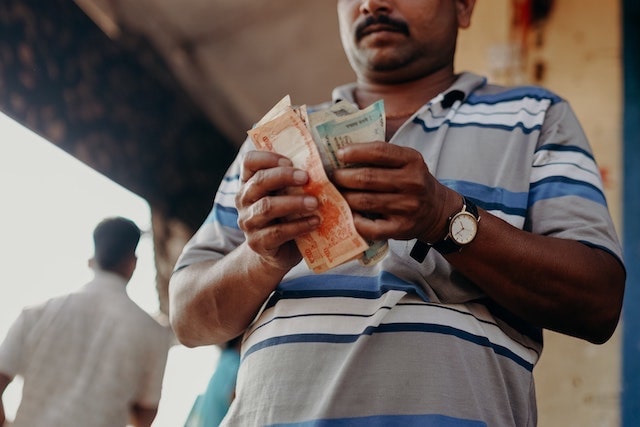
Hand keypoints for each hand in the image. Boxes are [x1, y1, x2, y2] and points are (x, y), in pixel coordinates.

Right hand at [235, 150, 319, 269]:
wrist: (278, 252)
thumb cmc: (287, 216)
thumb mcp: (286, 195)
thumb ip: (294, 180)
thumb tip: (321, 163)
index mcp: (249, 182)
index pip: (249, 161)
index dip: (268, 157)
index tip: (290, 161)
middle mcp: (244, 200)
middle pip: (259, 181)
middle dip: (284, 176)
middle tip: (307, 177)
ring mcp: (248, 222)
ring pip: (267, 207)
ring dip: (294, 202)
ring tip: (315, 202)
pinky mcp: (258, 242)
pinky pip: (278, 232)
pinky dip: (299, 226)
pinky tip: (315, 222)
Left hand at [332, 141, 456, 242]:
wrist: (437, 211)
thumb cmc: (413, 182)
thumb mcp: (407, 162)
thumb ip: (383, 156)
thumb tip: (343, 152)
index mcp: (412, 161)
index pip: (379, 151)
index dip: (355, 152)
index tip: (339, 154)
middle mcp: (412, 183)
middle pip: (367, 178)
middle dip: (342, 177)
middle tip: (331, 177)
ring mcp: (407, 207)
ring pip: (364, 201)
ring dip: (344, 197)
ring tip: (335, 193)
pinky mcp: (401, 228)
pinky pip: (369, 226)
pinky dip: (354, 221)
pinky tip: (347, 214)